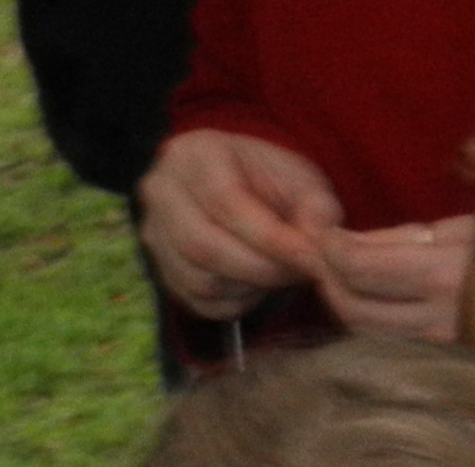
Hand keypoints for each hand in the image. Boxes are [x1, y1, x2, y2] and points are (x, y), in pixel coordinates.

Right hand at [138, 129, 337, 319]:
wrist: (242, 189)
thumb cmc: (271, 182)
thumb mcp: (301, 181)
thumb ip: (316, 209)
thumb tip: (318, 243)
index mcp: (195, 155)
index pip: (225, 202)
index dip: (270, 238)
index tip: (308, 258)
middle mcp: (162, 192)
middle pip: (205, 246)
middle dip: (261, 268)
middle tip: (298, 272)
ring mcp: (155, 233)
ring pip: (201, 280)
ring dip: (250, 287)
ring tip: (279, 273)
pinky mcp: (163, 269)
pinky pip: (199, 301)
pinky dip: (236, 302)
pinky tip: (256, 284)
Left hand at [317, 212, 474, 342]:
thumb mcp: (460, 230)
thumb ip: (399, 239)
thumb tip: (348, 243)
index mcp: (442, 276)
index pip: (359, 267)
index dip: (330, 247)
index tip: (325, 234)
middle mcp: (435, 320)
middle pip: (353, 306)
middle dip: (327, 278)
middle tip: (321, 255)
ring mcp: (438, 349)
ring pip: (364, 331)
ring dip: (342, 303)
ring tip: (339, 277)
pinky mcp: (440, 362)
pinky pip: (386, 344)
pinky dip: (365, 321)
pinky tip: (366, 302)